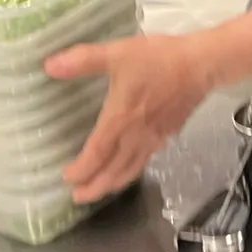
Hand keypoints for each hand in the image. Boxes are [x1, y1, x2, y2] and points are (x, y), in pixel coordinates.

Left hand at [45, 33, 212, 203]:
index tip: (66, 179)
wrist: (202, 64)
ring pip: (131, 169)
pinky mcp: (169, 132)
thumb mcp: (118, 53)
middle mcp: (136, 135)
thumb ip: (84, 60)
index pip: (95, 154)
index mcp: (120, 120)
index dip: (80, 170)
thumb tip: (49, 65)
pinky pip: (147, 159)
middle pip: (113, 171)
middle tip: (78, 198)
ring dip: (113, 184)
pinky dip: (133, 170)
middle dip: (95, 187)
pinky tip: (132, 165)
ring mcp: (155, 137)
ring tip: (102, 190)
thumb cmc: (160, 59)